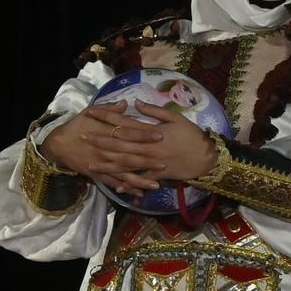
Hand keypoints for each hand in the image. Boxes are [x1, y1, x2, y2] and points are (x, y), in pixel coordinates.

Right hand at [39, 101, 164, 194]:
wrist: (57, 145)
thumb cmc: (76, 126)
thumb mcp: (89, 113)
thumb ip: (109, 110)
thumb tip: (126, 104)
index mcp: (105, 133)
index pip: (128, 133)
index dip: (144, 135)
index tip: (160, 135)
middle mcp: (105, 150)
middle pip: (129, 155)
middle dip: (147, 160)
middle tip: (164, 163)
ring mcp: (102, 164)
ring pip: (123, 173)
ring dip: (140, 179)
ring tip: (156, 184)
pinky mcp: (97, 175)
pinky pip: (113, 183)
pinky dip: (125, 188)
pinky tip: (138, 193)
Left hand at [83, 101, 220, 181]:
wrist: (207, 157)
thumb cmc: (192, 135)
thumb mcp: (175, 118)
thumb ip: (154, 111)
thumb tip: (136, 103)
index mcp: (151, 133)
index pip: (124, 124)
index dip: (107, 119)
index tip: (92, 115)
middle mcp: (148, 148)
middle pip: (120, 144)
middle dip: (100, 141)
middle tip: (83, 138)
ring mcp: (152, 163)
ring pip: (126, 164)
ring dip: (108, 163)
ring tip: (91, 163)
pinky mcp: (158, 175)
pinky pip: (141, 180)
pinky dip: (130, 184)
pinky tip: (117, 187)